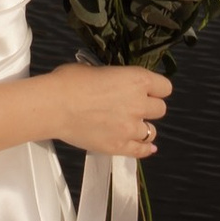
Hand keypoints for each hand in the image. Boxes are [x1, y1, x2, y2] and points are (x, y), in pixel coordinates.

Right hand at [50, 61, 170, 159]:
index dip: (156, 89)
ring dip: (143, 128)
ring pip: (152, 131)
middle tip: (134, 107)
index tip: (148, 91)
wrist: (54, 105)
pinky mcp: (119, 146)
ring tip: (130, 125)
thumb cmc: (69, 82)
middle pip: (160, 109)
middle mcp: (139, 104)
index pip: (165, 87)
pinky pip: (141, 150)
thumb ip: (113, 79)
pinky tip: (146, 148)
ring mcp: (130, 128)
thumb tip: (112, 84)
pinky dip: (144, 149)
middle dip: (149, 108)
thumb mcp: (95, 69)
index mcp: (136, 80)